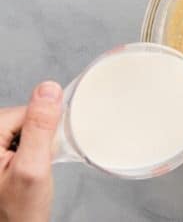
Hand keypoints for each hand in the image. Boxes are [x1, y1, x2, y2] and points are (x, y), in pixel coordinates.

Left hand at [0, 82, 62, 221]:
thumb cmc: (17, 212)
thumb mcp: (32, 168)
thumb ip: (40, 127)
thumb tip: (48, 90)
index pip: (23, 112)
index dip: (41, 132)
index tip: (39, 155)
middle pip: (21, 119)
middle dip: (37, 140)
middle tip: (32, 169)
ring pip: (21, 130)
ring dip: (32, 148)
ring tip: (26, 174)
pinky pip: (16, 140)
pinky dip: (26, 154)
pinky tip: (22, 173)